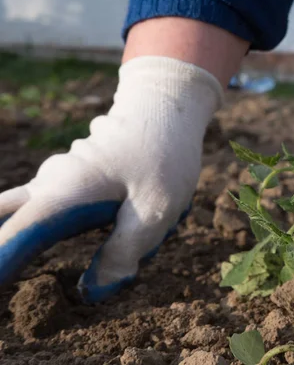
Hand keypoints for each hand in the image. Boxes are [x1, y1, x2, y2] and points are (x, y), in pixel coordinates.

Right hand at [0, 56, 221, 302]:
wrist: (170, 107)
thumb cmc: (164, 156)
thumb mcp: (155, 210)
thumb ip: (123, 252)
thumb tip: (91, 294)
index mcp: (64, 194)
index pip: (13, 237)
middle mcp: (50, 184)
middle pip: (2, 216)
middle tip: (3, 267)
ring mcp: (57, 177)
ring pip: (18, 210)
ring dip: (15, 238)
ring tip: (37, 250)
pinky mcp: (69, 178)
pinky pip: (39, 204)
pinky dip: (29, 224)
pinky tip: (43, 238)